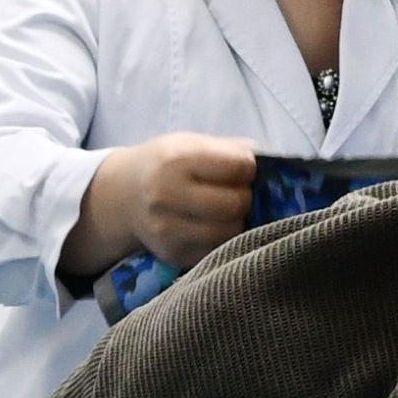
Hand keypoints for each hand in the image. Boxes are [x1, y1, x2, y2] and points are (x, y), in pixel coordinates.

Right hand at [90, 132, 255, 272]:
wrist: (123, 196)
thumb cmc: (166, 164)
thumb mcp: (192, 142)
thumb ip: (232, 149)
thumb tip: (273, 163)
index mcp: (176, 160)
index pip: (239, 166)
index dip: (248, 167)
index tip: (241, 168)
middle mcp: (167, 196)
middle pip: (236, 203)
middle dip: (244, 197)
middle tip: (237, 193)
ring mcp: (167, 230)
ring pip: (229, 232)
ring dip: (237, 221)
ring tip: (227, 211)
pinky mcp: (173, 255)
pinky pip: (216, 251)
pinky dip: (224, 240)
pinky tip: (214, 226)